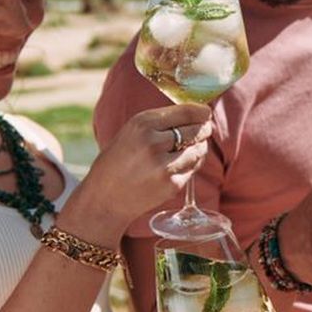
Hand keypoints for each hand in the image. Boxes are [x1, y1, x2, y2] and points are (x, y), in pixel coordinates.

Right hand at [67, 104, 211, 237]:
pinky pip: (192, 169)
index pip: (185, 112)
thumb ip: (158, 123)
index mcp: (142, 124)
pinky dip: (192, 164)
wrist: (104, 198)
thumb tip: (195, 114)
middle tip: (205, 129)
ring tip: (193, 146)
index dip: (200, 112)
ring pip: (198, 150)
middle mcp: (154, 143)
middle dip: (203, 129)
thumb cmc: (117, 162)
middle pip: (195, 130)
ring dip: (200, 147)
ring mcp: (164, 166)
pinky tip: (182, 164)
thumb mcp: (130, 133)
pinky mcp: (172, 185)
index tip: (206, 112)